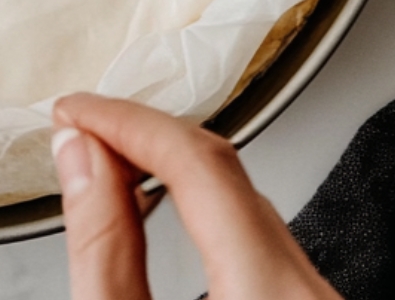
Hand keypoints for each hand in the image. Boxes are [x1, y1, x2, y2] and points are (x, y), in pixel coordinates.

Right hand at [53, 93, 339, 299]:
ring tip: (108, 157)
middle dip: (142, 137)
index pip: (197, 163)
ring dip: (171, 167)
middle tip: (80, 128)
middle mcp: (312, 291)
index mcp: (271, 294)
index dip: (125, 123)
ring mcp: (320, 297)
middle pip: (224, 172)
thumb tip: (79, 156)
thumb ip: (103, 250)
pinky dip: (201, 205)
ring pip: (242, 199)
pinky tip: (159, 203)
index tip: (74, 113)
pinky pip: (257, 232)